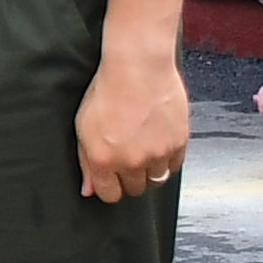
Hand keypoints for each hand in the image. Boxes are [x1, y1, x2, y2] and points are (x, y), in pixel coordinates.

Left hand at [75, 42, 191, 201]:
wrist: (138, 67)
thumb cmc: (107, 90)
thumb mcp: (84, 127)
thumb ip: (86, 163)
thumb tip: (89, 190)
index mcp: (103, 160)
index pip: (110, 195)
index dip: (111, 186)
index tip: (113, 177)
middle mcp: (131, 162)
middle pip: (135, 189)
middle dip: (131, 177)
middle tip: (130, 155)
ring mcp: (157, 154)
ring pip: (156, 180)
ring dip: (151, 168)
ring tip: (145, 146)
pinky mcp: (178, 144)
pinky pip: (175, 165)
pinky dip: (168, 158)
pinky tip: (160, 140)